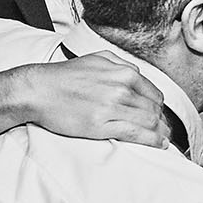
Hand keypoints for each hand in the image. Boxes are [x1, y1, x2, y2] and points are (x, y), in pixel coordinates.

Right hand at [19, 54, 169, 146]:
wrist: (38, 90)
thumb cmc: (64, 76)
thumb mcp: (97, 59)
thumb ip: (120, 64)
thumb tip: (136, 74)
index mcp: (124, 72)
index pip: (154, 93)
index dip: (158, 106)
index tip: (158, 114)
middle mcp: (121, 89)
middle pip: (154, 109)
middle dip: (161, 121)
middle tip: (164, 130)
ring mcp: (112, 108)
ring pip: (149, 122)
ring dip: (160, 132)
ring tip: (164, 138)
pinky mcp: (102, 126)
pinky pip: (136, 134)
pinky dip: (152, 140)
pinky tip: (159, 144)